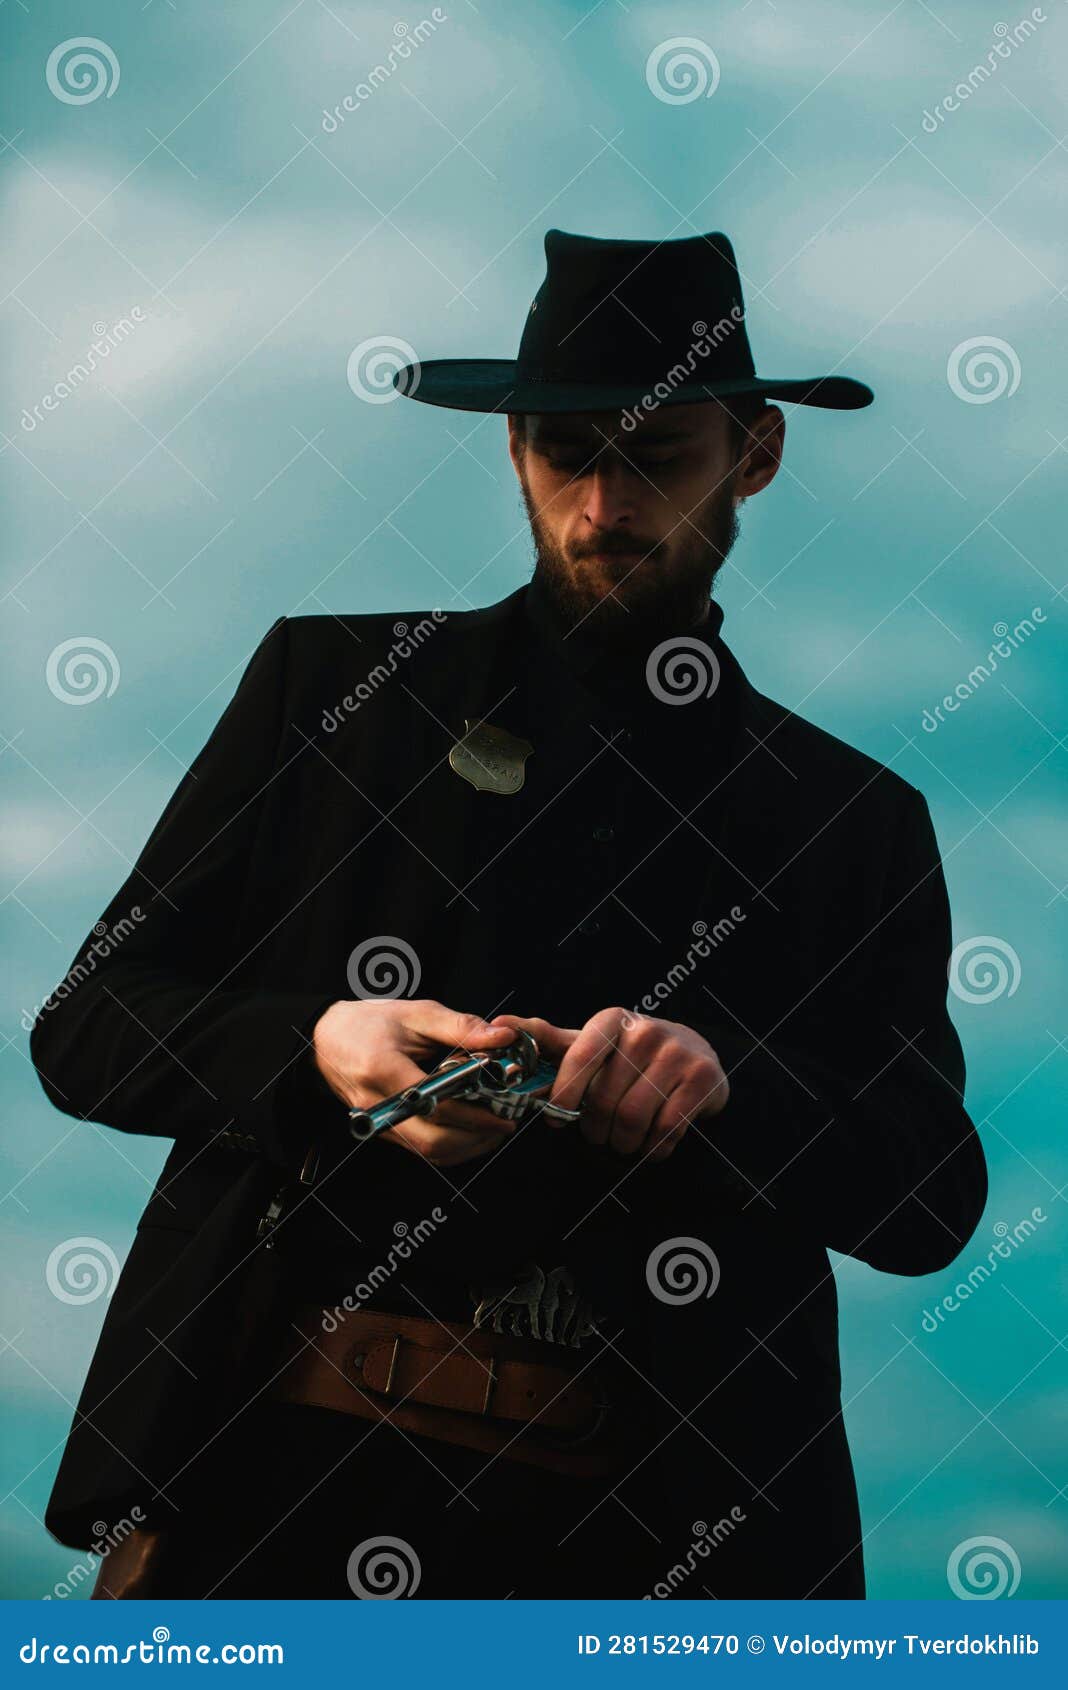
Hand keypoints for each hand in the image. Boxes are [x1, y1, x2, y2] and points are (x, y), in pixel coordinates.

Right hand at [312, 998, 518, 1166]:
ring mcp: (377, 1122)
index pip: (436, 1104)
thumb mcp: (417, 1013)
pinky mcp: (381, 1130)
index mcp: (384, 1069)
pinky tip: (469, 1132)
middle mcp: (377, 1104)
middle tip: (505, 1123)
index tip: (503, 1111)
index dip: (475, 1114)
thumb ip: (461, 1027)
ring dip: (466, 1147)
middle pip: (432, 1141)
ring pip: (428, 1152)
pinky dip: (450, 1147)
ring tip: (493, 1129)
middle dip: (476, 1138)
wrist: (326, 1038)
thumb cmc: (370, 1022)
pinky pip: (419, 1149)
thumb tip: (503, 1037)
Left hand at [489, 1008, 727, 1162]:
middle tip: (597, 1137)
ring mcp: (677, 1053)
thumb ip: (547, 1039)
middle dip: (595, 1130)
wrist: (694, 1052)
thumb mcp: (591, 1042)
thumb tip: (499, 1025)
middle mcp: (646, 1031)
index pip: (578, 1060)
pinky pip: (667, 1129)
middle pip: (605, 1100)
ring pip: (634, 1118)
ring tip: (622, 1143)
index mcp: (612, 1020)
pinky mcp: (702, 1079)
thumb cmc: (628, 1054)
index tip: (557, 1121)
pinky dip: (653, 1149)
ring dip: (623, 1143)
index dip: (563, 1097)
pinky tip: (650, 1147)